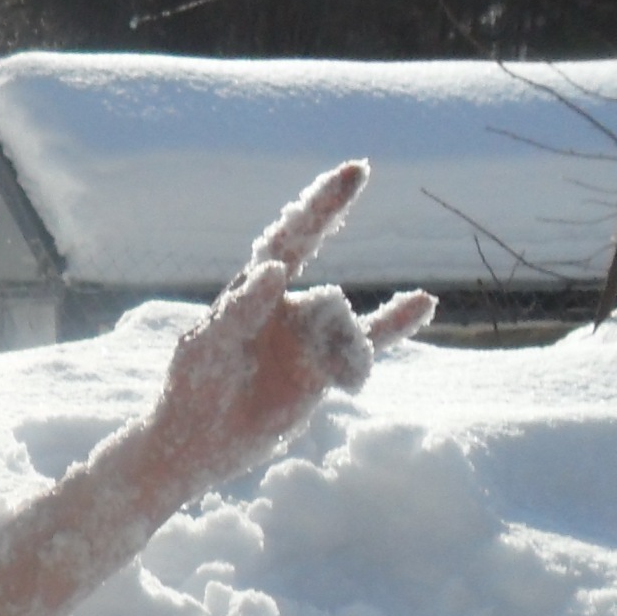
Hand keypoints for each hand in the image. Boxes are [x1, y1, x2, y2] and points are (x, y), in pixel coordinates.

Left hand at [141, 162, 433, 501]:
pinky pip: (366, 343)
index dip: (321, 206)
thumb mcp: (207, 351)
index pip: (290, 240)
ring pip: (346, 334)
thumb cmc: (192, 389)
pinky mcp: (322, 372)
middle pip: (327, 305)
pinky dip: (394, 324)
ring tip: (343, 382)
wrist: (197, 444)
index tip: (354, 172)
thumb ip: (238, 311)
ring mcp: (309, 339)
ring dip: (345, 358)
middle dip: (331, 323)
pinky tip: (424, 303)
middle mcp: (287, 308)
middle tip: (348, 217)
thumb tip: (274, 269)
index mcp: (253, 292)